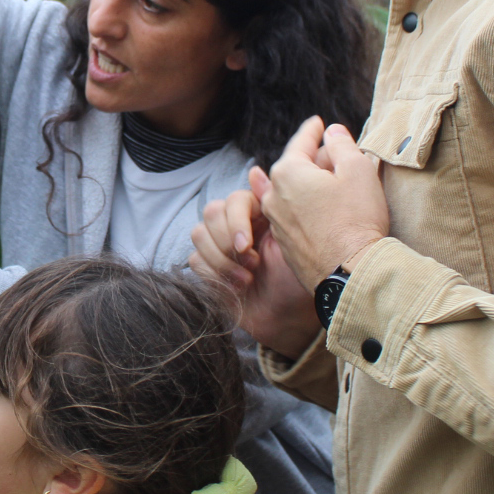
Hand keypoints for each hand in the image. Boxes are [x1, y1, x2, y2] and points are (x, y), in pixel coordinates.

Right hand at [190, 172, 322, 356]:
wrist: (290, 322)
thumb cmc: (300, 282)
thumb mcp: (293, 243)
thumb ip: (275, 205)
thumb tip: (255, 171)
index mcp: (260, 215)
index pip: (234, 199)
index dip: (235, 220)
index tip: (247, 246)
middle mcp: (238, 226)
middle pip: (211, 213)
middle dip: (227, 242)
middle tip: (250, 264)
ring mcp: (222, 247)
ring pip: (198, 233)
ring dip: (220, 260)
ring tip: (246, 279)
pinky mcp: (209, 269)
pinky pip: (193, 260)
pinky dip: (213, 274)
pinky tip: (236, 288)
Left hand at [258, 117, 388, 289]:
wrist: (350, 274)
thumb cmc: (356, 219)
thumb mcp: (358, 170)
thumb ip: (342, 144)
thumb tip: (332, 132)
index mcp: (288, 172)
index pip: (301, 142)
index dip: (313, 130)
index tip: (318, 122)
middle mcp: (274, 196)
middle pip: (295, 168)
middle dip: (312, 159)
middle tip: (332, 154)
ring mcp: (277, 222)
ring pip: (292, 193)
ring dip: (308, 186)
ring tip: (329, 184)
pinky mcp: (285, 245)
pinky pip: (294, 217)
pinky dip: (305, 209)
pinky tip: (319, 211)